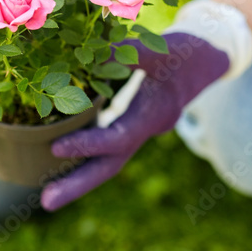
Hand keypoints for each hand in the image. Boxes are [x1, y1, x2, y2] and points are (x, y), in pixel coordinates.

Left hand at [40, 31, 230, 210]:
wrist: (207, 59)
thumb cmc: (183, 51)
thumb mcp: (158, 47)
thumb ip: (125, 51)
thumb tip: (84, 56)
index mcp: (154, 115)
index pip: (119, 138)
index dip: (88, 144)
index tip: (56, 147)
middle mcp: (147, 130)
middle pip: (111, 166)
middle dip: (78, 185)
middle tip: (45, 202)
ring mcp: (140, 132)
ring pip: (107, 162)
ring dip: (77, 179)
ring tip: (44, 197)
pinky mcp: (131, 127)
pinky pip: (105, 148)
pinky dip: (83, 156)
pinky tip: (56, 160)